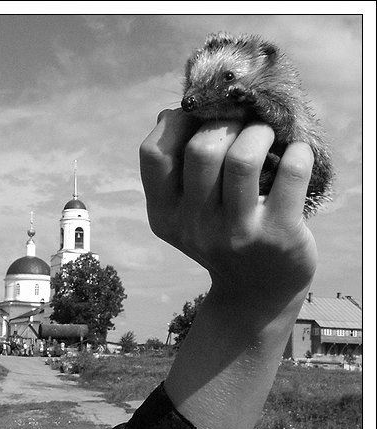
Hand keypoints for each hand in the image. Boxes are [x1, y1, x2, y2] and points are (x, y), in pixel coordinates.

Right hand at [139, 109, 316, 310]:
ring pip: (242, 159)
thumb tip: (175, 112)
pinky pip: (291, 173)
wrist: (257, 291)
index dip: (177, 122)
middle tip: (242, 123)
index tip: (199, 117)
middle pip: (202, 149)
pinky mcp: (277, 235)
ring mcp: (235, 233)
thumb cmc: (223, 234)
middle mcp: (194, 226)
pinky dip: (297, 152)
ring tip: (266, 134)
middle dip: (227, 121)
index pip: (154, 153)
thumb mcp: (187, 212)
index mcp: (165, 215)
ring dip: (259, 132)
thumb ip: (177, 171)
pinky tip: (295, 153)